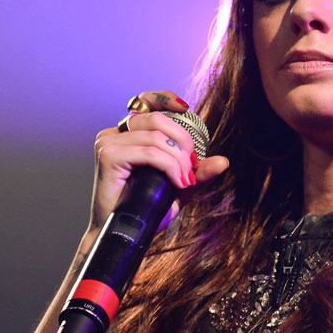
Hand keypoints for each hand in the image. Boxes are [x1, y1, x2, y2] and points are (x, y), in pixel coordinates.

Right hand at [88, 91, 229, 236]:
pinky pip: (150, 152)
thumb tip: (223, 161)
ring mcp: (109, 143)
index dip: (165, 98)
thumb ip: (196, 173)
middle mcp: (114, 134)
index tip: (186, 108)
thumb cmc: (145, 210)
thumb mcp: (177, 188)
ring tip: (185, 181)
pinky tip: (178, 182)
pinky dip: (169, 166)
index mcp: (126, 134)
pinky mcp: (109, 156)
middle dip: (183, 141)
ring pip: (156, 137)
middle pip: (157, 119)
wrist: (124, 234)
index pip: (144, 101)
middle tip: (192, 167)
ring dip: (179, 159)